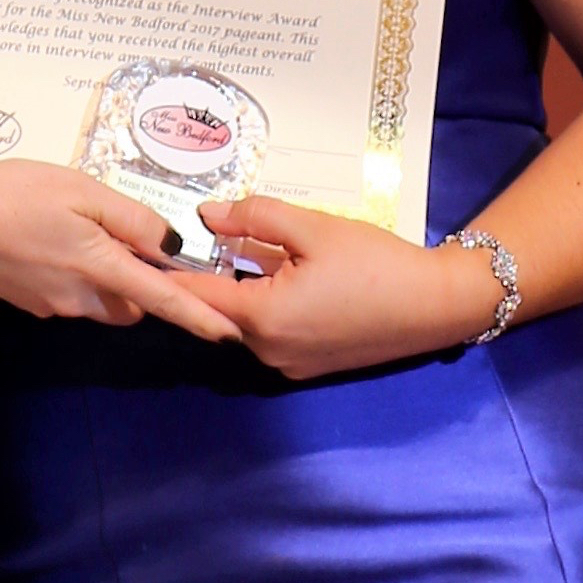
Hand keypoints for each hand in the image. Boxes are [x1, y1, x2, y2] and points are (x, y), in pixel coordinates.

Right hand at [0, 161, 243, 340]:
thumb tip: (171, 244)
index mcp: (99, 267)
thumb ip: (132, 218)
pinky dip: (76, 276)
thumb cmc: (10, 194)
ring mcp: (52, 305)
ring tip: (82, 233)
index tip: (230, 334)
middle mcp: (79, 298)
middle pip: (133, 305)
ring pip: (102, 302)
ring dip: (108, 280)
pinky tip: (51, 242)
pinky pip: (71, 296)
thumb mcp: (81, 189)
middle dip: (142, 285)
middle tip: (128, 240)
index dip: (200, 317)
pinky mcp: (30, 303)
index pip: (164, 300)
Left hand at [191, 197, 502, 383]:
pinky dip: (266, 305)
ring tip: (250, 247)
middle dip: (210, 273)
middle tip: (207, 234)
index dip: (169, 269)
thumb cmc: (377, 264)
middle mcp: (267, 351)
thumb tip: (207, 215)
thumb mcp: (314, 228)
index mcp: (263, 318)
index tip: (147, 248)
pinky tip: (285, 275)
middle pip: (218, 309)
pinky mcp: (307, 366)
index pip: (193, 296)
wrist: (436, 306)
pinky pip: (270, 333)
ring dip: (241, 288)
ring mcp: (287, 365)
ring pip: (245, 321)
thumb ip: (254, 217)